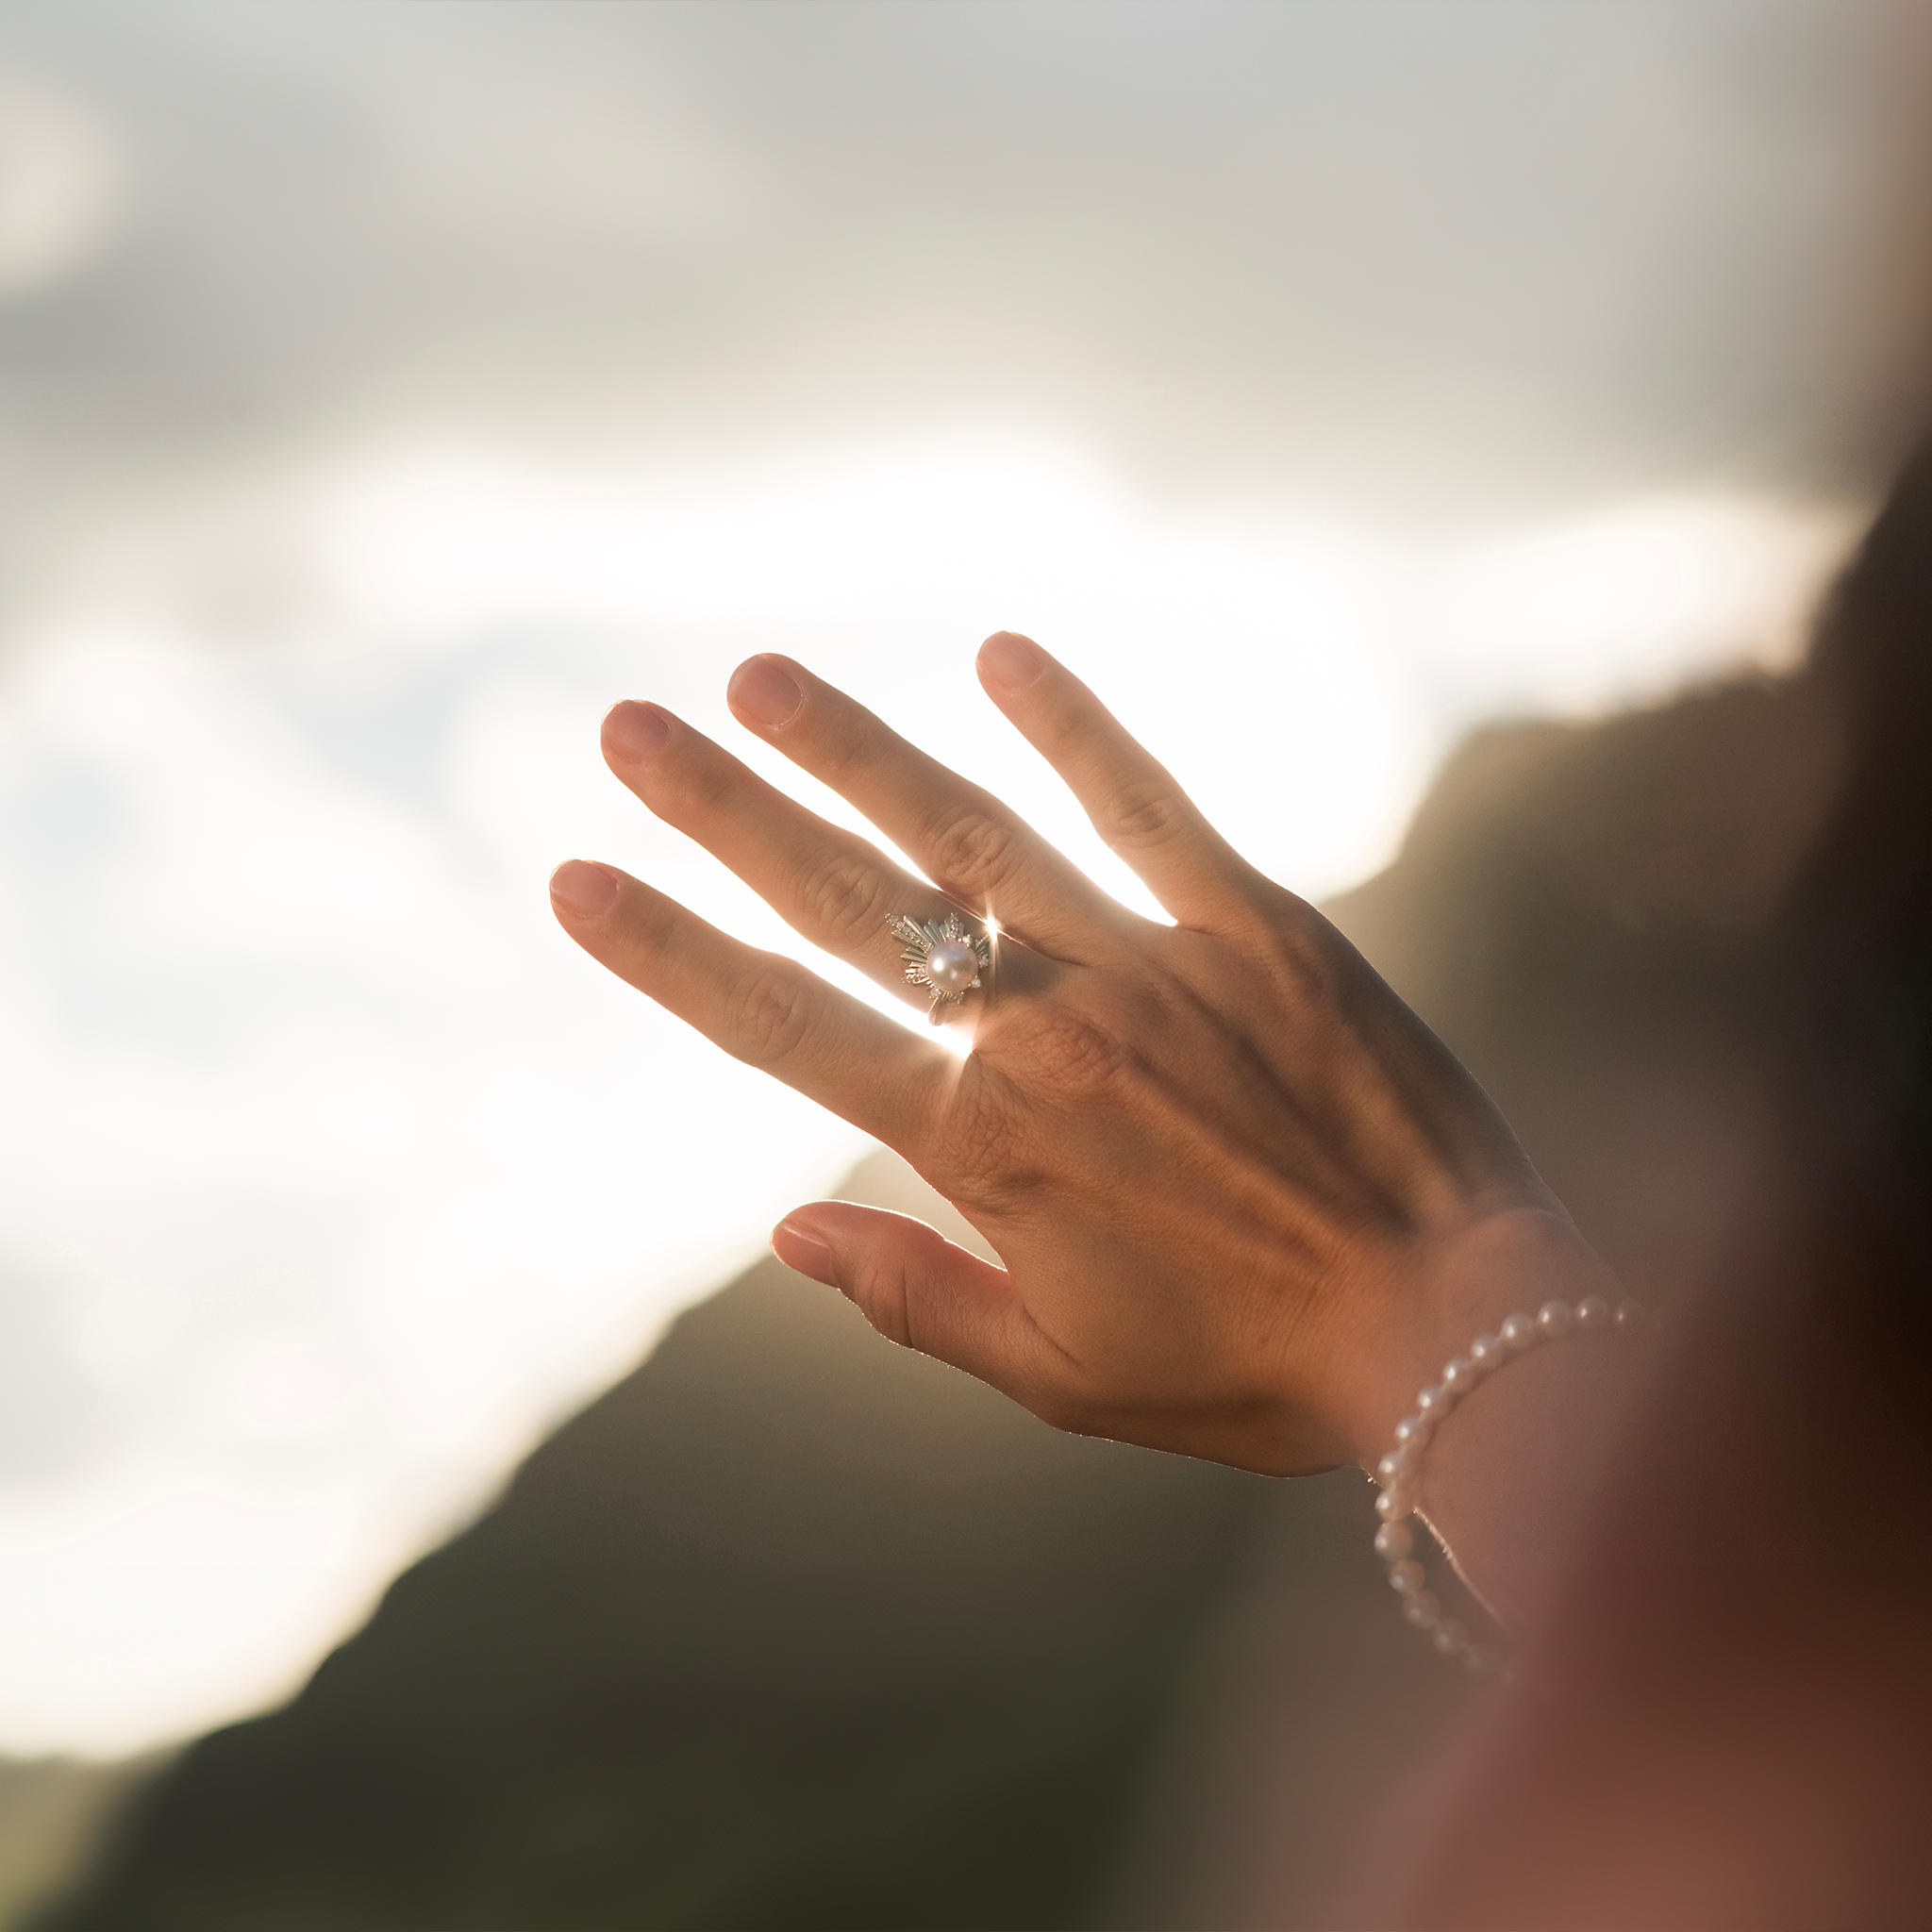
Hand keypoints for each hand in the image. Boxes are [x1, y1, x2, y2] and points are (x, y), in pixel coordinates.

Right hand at [550, 632, 1597, 1475]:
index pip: (785, 1028)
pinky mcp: (1259, 924)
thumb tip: (780, 1229)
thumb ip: (909, 1294)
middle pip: (851, 905)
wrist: (1459, 1332)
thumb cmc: (1252, 1370)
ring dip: (858, 748)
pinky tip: (1000, 652)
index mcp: (985, 1146)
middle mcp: (1047, 1035)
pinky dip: (1076, 727)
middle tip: (625, 727)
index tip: (575, 878)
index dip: (670, 952)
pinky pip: (1151, 804)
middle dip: (724, 813)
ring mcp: (1152, 964)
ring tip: (759, 674)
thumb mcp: (1059, 1373)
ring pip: (974, 835)